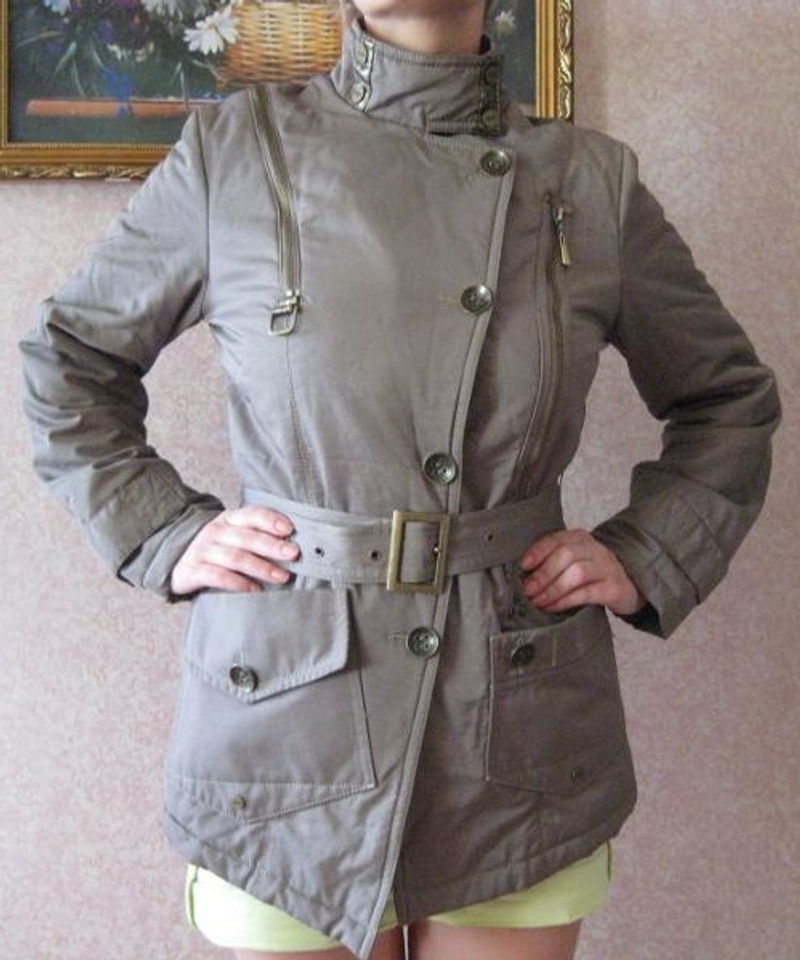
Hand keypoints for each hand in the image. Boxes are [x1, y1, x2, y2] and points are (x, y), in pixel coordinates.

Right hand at [170, 506, 299, 595]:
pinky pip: (216, 576)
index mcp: (229, 519)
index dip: (270, 520)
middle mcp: (215, 532)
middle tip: (293, 554)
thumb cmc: (218, 551)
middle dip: (272, 545)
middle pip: (246, 537)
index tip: (290, 529)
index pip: (251, 514)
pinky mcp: (191, 571)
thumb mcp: (235, 537)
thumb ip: (259, 537)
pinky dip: (237, 583)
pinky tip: (254, 590)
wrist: (178, 562)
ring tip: (281, 577)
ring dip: (261, 567)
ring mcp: (202, 551)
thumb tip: (295, 547)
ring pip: (234, 557)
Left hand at [518, 528, 645, 616]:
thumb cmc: (593, 572)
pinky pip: (587, 593)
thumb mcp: (574, 559)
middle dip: (543, 573)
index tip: (522, 566)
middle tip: (528, 590)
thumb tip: (523, 575)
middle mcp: (595, 549)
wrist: (629, 583)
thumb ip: (553, 560)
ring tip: (537, 601)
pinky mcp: (614, 588)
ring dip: (552, 589)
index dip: (537, 552)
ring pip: (577, 573)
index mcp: (580, 538)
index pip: (556, 539)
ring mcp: (606, 568)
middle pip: (566, 555)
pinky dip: (566, 601)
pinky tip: (552, 607)